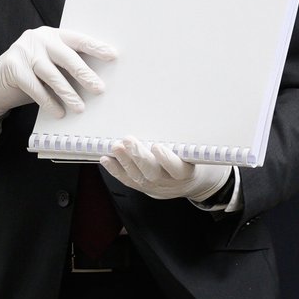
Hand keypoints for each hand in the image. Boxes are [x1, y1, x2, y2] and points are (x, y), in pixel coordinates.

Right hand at [0, 27, 114, 121]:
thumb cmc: (31, 74)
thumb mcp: (50, 65)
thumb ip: (67, 67)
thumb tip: (96, 82)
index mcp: (53, 34)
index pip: (77, 39)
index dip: (95, 47)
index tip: (113, 56)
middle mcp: (38, 38)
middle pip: (65, 56)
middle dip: (84, 73)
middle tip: (99, 89)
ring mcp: (23, 50)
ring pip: (51, 73)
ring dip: (67, 92)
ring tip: (80, 108)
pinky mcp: (12, 66)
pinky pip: (34, 87)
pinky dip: (48, 101)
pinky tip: (58, 112)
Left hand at [101, 138, 231, 201]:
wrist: (185, 183)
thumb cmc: (188, 159)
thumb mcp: (192, 151)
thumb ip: (183, 140)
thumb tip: (171, 110)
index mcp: (185, 172)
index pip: (176, 168)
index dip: (166, 159)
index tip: (156, 146)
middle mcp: (168, 182)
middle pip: (152, 173)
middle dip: (139, 157)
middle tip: (128, 140)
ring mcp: (153, 187)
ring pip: (138, 177)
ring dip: (124, 162)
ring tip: (115, 146)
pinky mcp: (141, 187)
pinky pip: (127, 181)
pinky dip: (115, 170)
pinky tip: (106, 159)